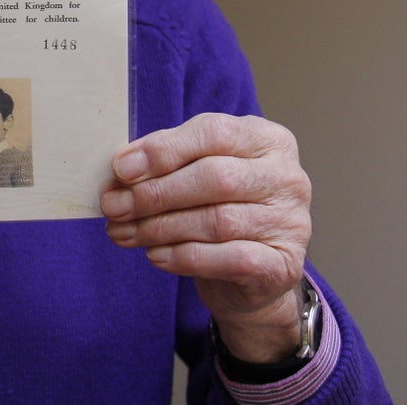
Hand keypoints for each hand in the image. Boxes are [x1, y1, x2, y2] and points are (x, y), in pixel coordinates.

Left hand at [101, 113, 311, 362]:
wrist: (252, 274)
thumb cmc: (218, 208)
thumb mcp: (196, 172)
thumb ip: (166, 162)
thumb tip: (121, 168)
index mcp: (266, 139)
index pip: (213, 133)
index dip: (163, 151)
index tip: (120, 169)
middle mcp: (287, 177)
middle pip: (214, 178)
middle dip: (154, 194)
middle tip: (113, 207)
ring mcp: (292, 222)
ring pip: (217, 221)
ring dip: (159, 228)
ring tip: (122, 233)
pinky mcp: (284, 265)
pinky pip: (229, 258)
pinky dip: (184, 257)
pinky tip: (155, 256)